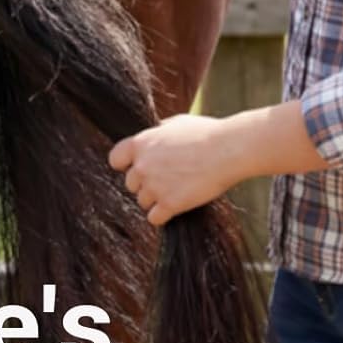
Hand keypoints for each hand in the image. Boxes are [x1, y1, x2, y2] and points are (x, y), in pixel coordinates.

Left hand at [109, 114, 243, 226]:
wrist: (227, 150)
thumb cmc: (205, 134)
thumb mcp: (175, 123)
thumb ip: (158, 133)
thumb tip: (154, 135)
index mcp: (140, 143)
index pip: (115, 159)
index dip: (126, 165)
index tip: (137, 168)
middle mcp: (142, 165)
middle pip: (131, 184)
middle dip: (145, 184)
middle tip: (166, 181)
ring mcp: (154, 186)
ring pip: (142, 202)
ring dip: (156, 200)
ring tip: (175, 192)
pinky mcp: (170, 204)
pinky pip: (154, 218)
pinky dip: (162, 216)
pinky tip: (174, 209)